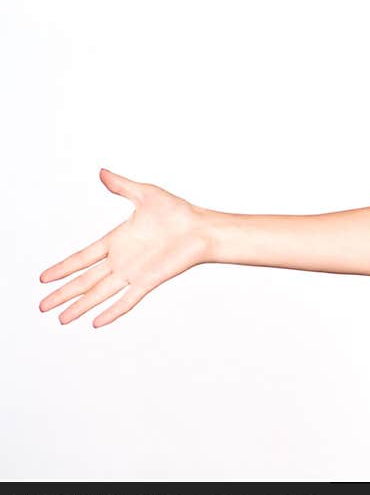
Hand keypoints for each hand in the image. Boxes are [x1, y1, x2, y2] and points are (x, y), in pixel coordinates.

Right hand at [38, 168, 209, 327]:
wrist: (202, 229)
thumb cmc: (179, 212)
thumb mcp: (146, 194)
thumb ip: (122, 186)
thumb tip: (103, 172)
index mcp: (117, 240)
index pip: (82, 257)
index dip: (63, 267)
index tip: (44, 278)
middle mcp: (122, 259)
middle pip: (84, 280)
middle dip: (63, 293)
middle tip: (42, 306)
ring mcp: (134, 272)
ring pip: (99, 293)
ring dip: (80, 306)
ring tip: (60, 319)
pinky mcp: (149, 280)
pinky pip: (127, 299)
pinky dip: (112, 311)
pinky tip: (96, 322)